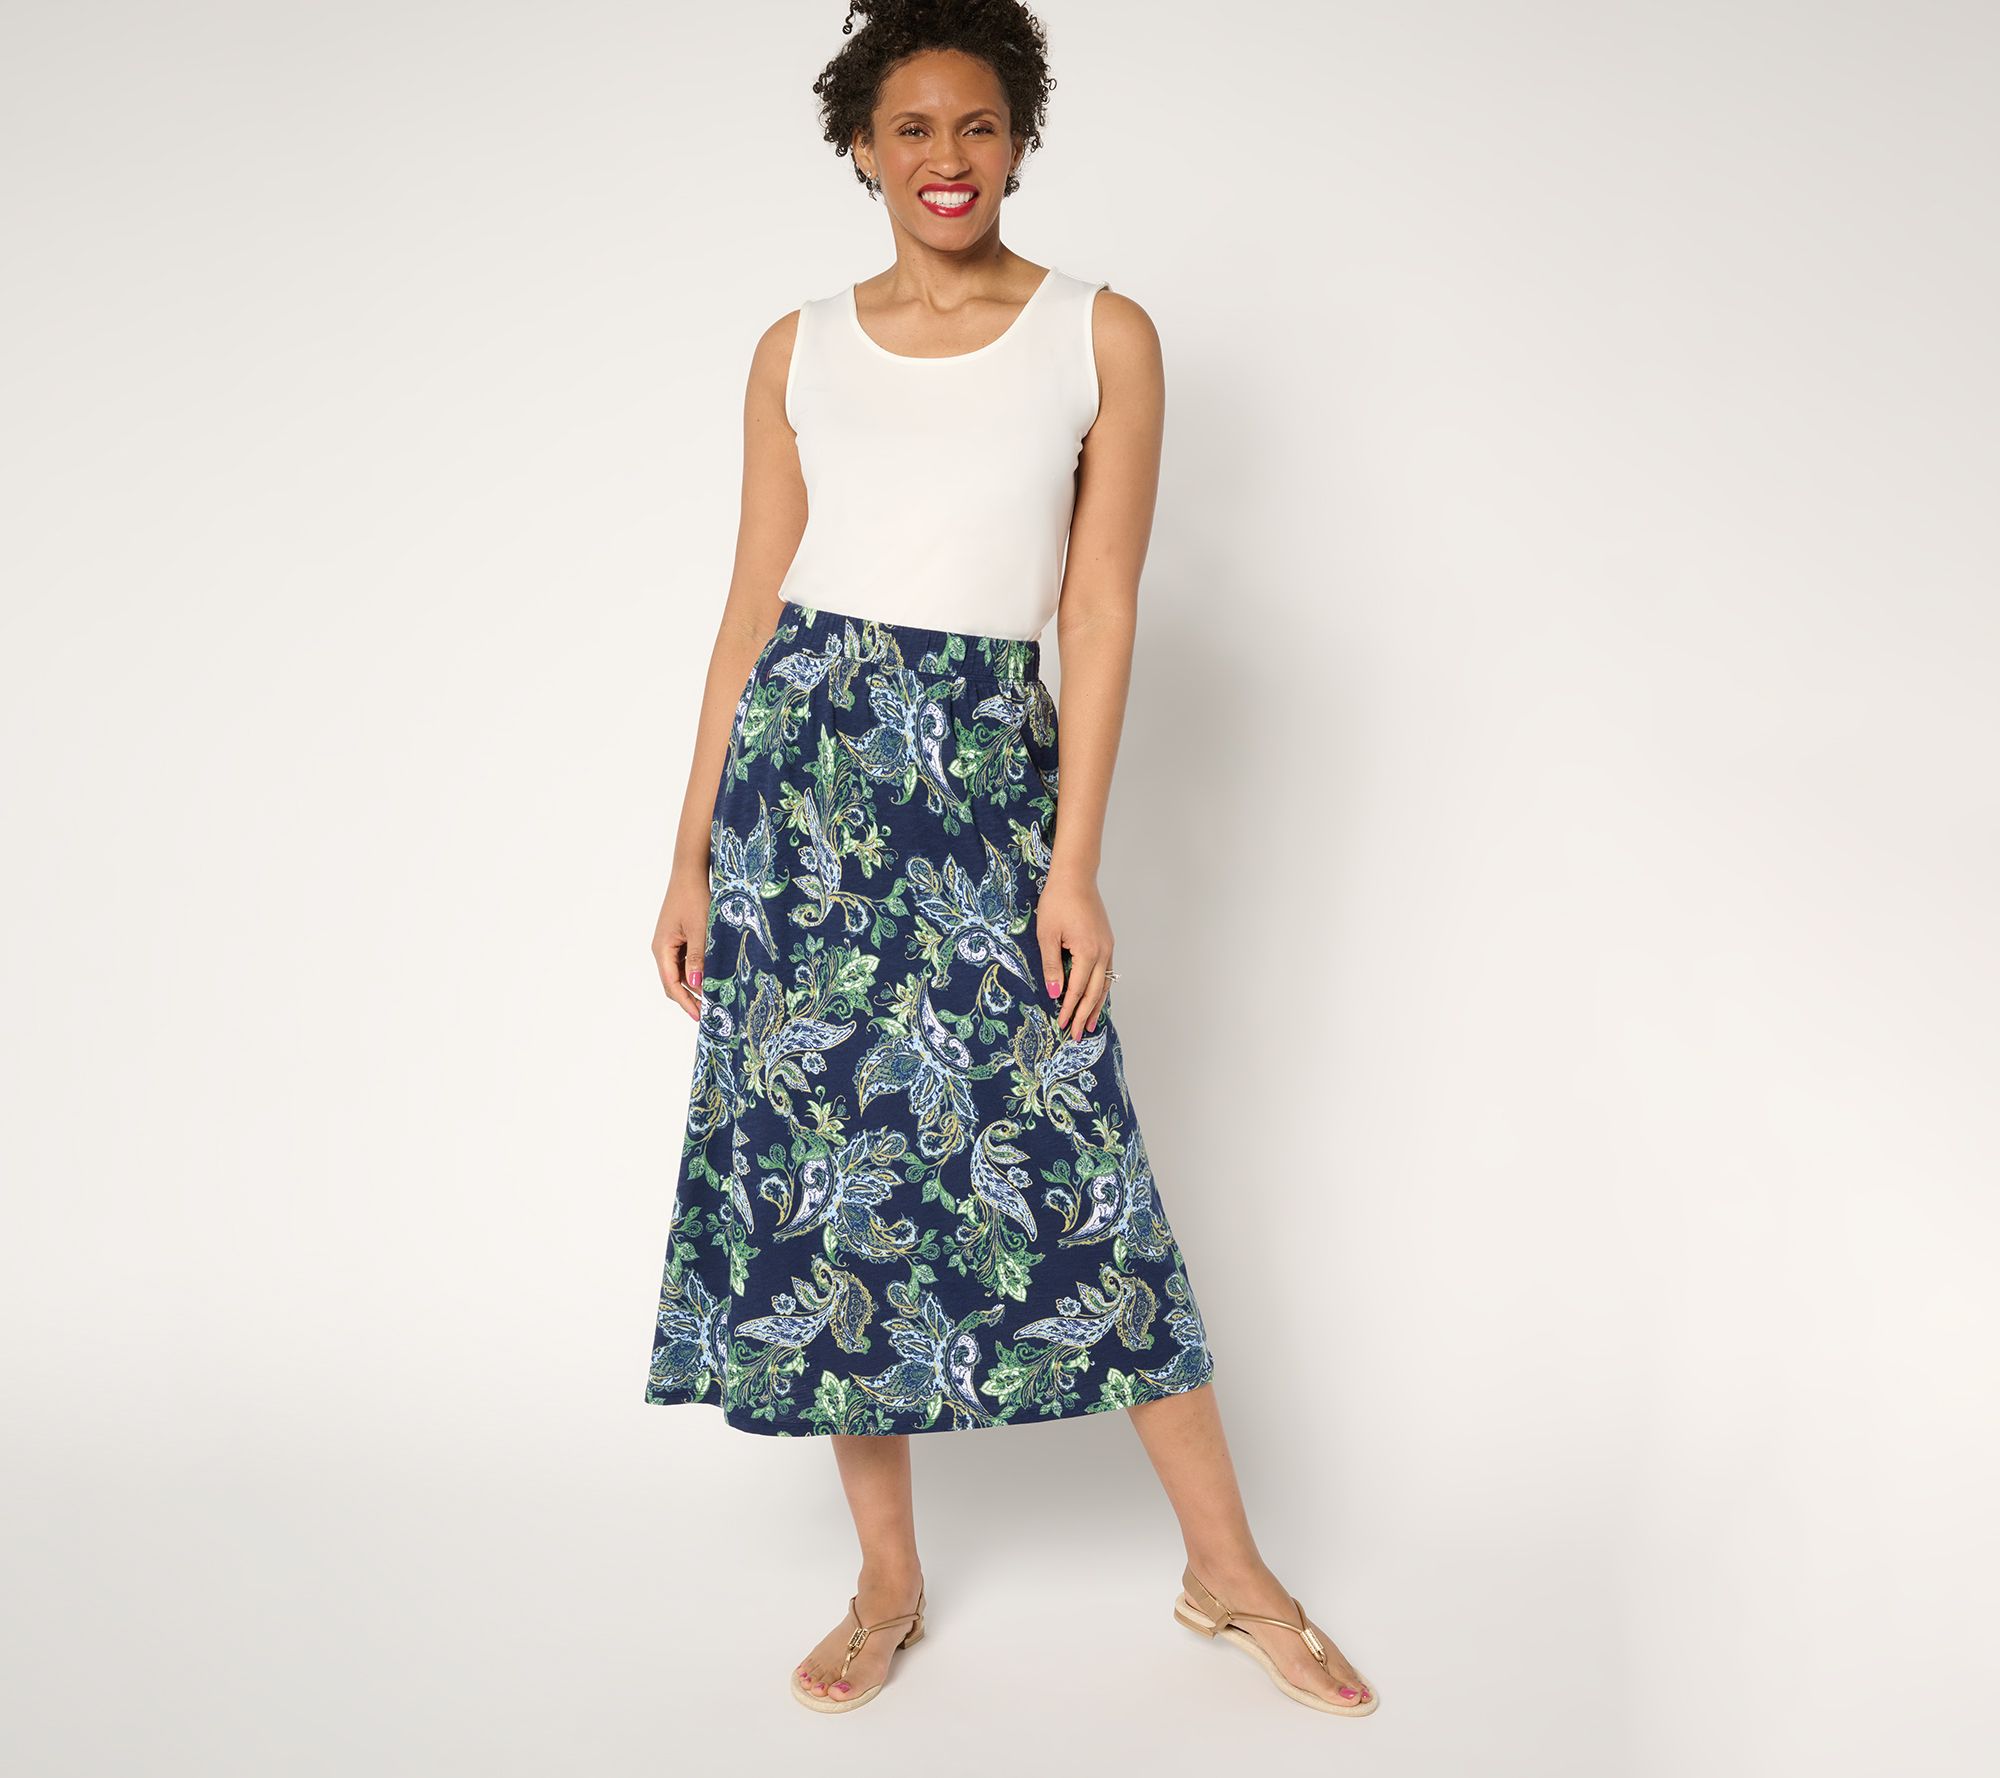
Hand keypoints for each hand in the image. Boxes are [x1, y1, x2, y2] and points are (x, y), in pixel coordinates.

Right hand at [651, 863, 709, 1021]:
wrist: (690, 873)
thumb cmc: (694, 898)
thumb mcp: (700, 930)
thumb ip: (698, 958)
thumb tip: (697, 985)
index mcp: (662, 949)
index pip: (671, 985)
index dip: (686, 1003)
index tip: (700, 1017)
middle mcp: (662, 948)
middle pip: (673, 982)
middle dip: (689, 998)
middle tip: (709, 1012)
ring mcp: (669, 943)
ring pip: (679, 973)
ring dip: (694, 985)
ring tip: (713, 997)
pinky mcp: (677, 937)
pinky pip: (684, 961)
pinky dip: (695, 971)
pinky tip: (710, 975)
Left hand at [1036, 866, 1112, 1038]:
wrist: (1075, 877)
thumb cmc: (1057, 902)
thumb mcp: (1047, 935)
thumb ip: (1052, 966)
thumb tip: (1056, 994)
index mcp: (1087, 952)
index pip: (1077, 989)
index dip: (1069, 1010)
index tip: (1062, 1025)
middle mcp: (1102, 952)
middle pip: (1094, 992)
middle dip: (1085, 1015)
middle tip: (1077, 1035)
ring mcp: (1108, 947)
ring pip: (1104, 984)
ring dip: (1096, 1006)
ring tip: (1090, 1024)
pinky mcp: (1107, 942)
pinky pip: (1107, 972)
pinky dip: (1101, 989)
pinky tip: (1096, 997)